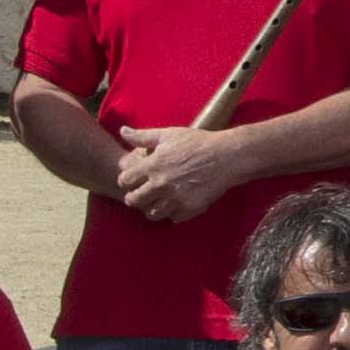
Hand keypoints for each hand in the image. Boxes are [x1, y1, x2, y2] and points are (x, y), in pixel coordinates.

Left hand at [108, 120, 247, 221]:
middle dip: (135, 197)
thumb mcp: (169, 134)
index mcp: (152, 166)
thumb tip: (123, 131)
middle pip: (134, 201)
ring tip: (158, 201)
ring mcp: (175, 199)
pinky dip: (173, 213)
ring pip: (151, 214)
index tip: (133, 179)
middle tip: (142, 194)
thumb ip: (142, 136)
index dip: (126, 180)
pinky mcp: (189, 208)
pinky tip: (177, 204)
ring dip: (152, 208)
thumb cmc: (197, 143)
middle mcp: (160, 185)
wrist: (226, 156)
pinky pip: (173, 218)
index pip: (125, 181)